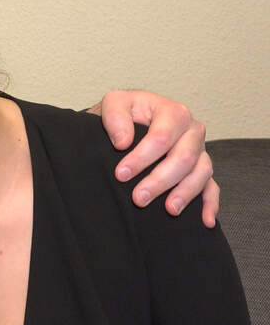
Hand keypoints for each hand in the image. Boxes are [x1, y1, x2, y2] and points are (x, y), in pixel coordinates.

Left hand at [88, 90, 217, 227]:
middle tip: (138, 198)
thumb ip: (115, 117)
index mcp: (173, 112)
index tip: (120, 174)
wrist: (128, 123)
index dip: (142, 157)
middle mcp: (192, 131)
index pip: (162, 137)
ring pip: (200, 173)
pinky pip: (212, 187)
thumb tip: (123, 142)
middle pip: (184, 158)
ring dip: (185, 193)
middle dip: (160, 180)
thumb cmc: (123, 114)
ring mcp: (200, 151)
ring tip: (169, 210)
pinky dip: (210, 204)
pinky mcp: (201, 170)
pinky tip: (205, 221)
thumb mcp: (113, 103)